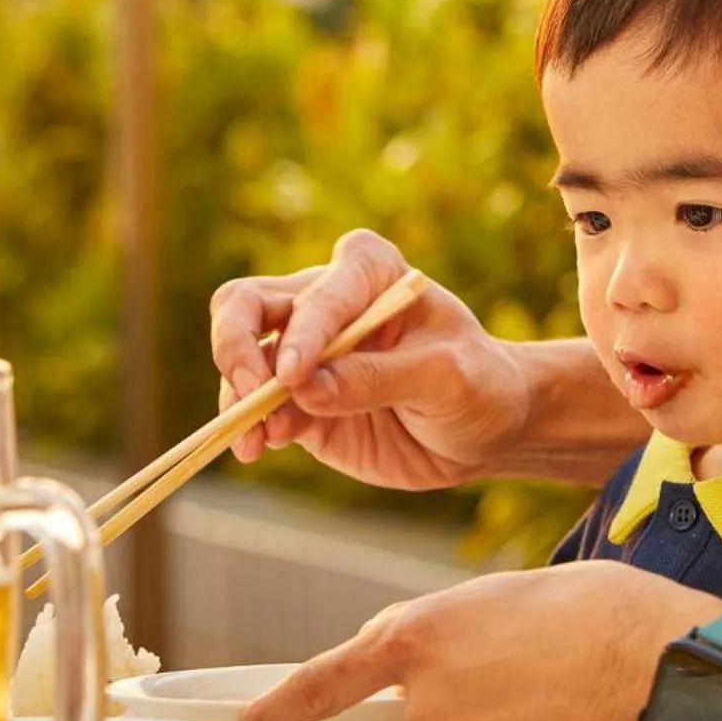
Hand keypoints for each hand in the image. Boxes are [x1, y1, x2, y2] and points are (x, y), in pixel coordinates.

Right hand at [209, 229, 531, 489]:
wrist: (485, 428)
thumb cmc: (478, 382)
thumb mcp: (445, 377)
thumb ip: (378, 377)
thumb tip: (306, 389)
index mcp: (371, 271)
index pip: (319, 294)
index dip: (302, 332)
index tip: (294, 377)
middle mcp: (327, 301)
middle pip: (247, 304)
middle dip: (236, 345)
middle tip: (250, 391)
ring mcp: (306, 351)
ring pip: (241, 357)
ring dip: (238, 397)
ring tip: (254, 439)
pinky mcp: (298, 399)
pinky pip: (254, 407)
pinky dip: (247, 426)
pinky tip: (257, 449)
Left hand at [235, 562, 721, 720]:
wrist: (669, 665)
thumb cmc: (612, 612)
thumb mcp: (519, 595)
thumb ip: (463, 631)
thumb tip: (455, 660)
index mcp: (423, 633)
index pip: (329, 679)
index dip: (282, 708)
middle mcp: (426, 700)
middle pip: (414, 718)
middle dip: (459, 701)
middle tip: (526, 673)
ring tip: (562, 695)